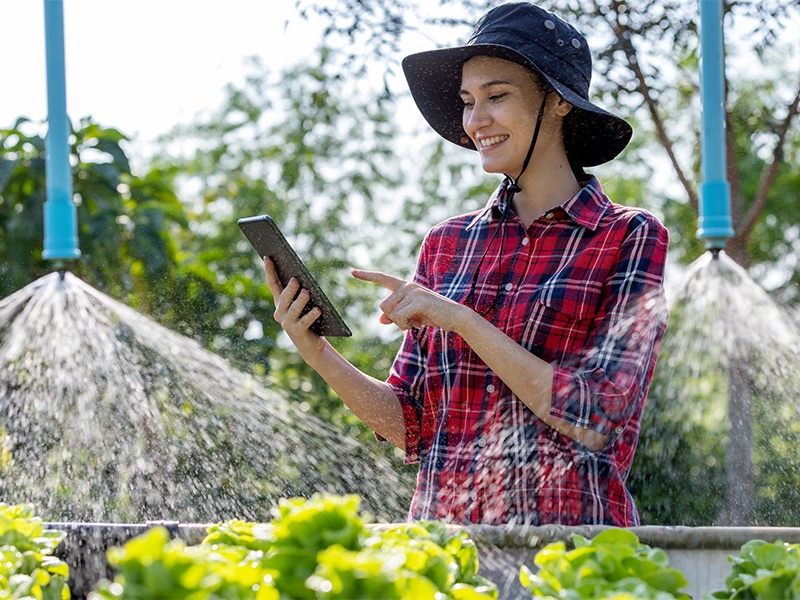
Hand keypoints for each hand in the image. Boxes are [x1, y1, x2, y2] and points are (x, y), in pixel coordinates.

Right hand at [263, 257, 324, 355]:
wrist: (310, 343)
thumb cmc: (307, 318)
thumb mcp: (302, 303)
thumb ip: (300, 291)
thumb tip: (301, 276)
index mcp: (279, 302)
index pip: (273, 284)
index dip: (269, 271)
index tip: (267, 257)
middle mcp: (279, 313)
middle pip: (284, 297)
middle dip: (289, 288)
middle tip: (295, 279)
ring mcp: (287, 323)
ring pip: (293, 309)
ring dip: (300, 300)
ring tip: (307, 292)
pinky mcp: (297, 332)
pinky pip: (305, 322)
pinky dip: (311, 315)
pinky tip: (318, 310)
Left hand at [351, 269, 465, 331]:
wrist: (454, 317)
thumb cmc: (432, 315)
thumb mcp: (410, 316)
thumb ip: (394, 316)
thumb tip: (380, 319)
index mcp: (404, 286)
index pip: (382, 278)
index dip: (366, 275)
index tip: (352, 271)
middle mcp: (407, 285)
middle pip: (383, 306)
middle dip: (393, 319)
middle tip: (410, 322)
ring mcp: (413, 291)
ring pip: (390, 312)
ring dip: (400, 323)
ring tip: (416, 322)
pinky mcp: (419, 300)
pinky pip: (400, 317)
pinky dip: (405, 325)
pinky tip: (418, 324)